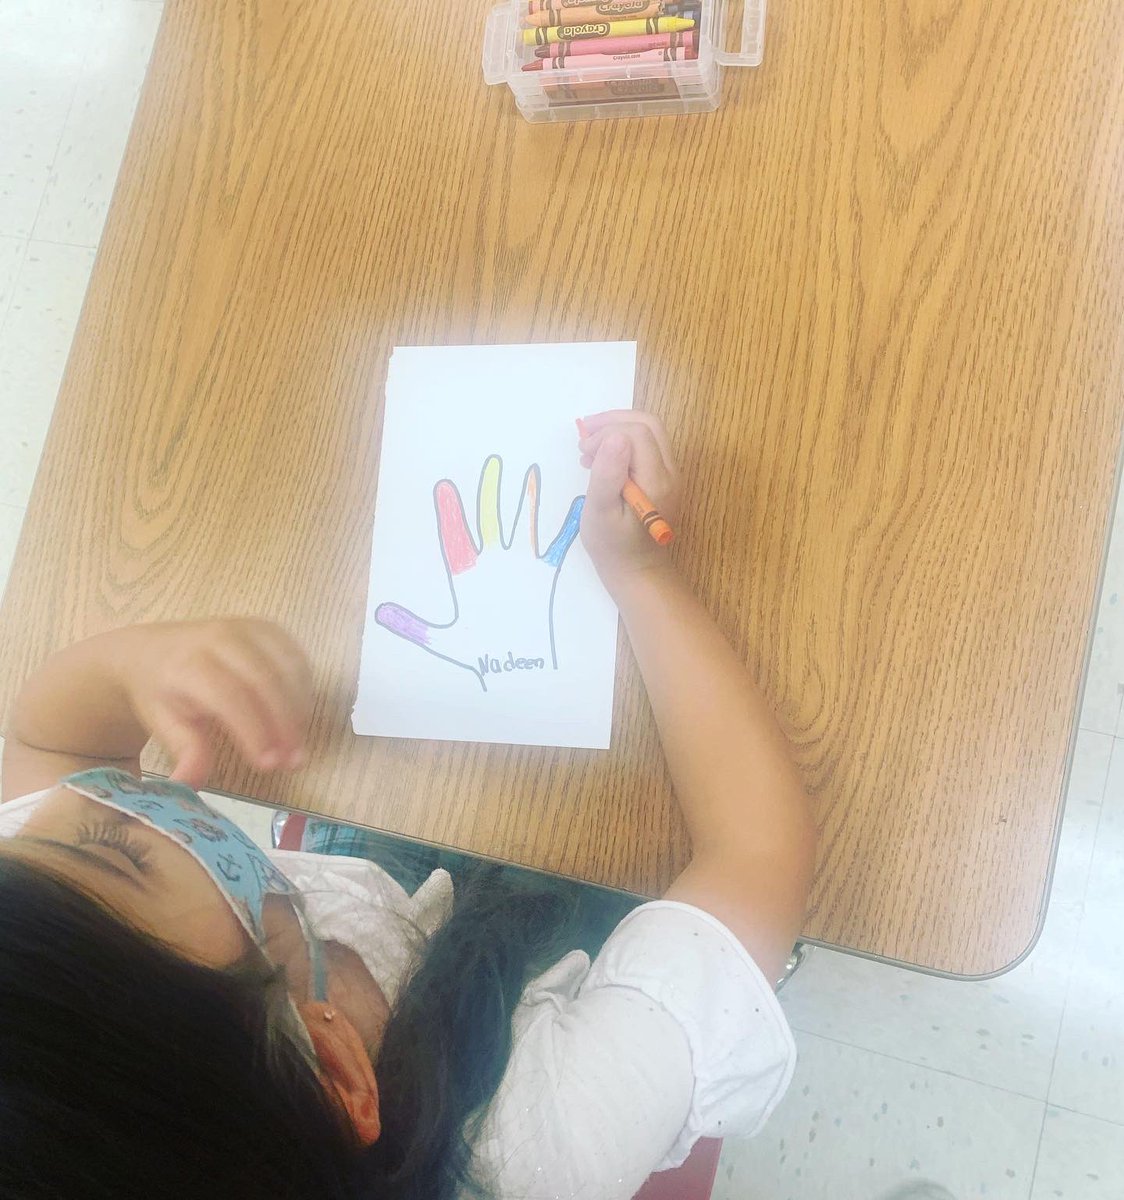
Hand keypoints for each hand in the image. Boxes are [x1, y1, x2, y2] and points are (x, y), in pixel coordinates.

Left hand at [119, 619, 312, 787]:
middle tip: (294, 761)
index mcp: (188, 665)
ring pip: (287, 666)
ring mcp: (247, 629)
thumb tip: (192, 784)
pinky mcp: (267, 628)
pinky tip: (299, 716)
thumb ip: (186, 750)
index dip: (253, 730)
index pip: (229, 696)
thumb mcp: (163, 724)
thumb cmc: (161, 692)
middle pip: (265, 680)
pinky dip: (304, 689)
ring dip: (300, 709)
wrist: (152, 650)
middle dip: (285, 723)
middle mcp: (220, 639)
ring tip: (298, 745)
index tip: (268, 765)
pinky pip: (296, 656)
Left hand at [374, 455, 583, 690]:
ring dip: (527, 501)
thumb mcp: (440, 641)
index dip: (450, 513)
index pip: (456, 537)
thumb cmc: (478, 654)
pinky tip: (576, 506)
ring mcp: (520, 567)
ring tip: (531, 472)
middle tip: (492, 463)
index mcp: (468, 575)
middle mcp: (494, 564)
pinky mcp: (544, 576)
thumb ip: (413, 627)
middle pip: (491, 520)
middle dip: (491, 492)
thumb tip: (380, 615)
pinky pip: (557, 547)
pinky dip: (566, 528)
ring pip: (523, 525)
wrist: (512, 668)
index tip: (442, 488)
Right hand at [577, 410, 680, 589]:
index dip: (607, 433)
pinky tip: (602, 459)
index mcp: (656, 480)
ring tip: (588, 449)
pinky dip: (624, 444)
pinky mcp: (664, 480)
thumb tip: (614, 437)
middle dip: (614, 422)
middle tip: (584, 436)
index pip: (637, 433)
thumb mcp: (600, 512)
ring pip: (649, 433)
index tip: (583, 451)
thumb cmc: (613, 547)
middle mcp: (671, 472)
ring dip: (618, 431)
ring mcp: (671, 476)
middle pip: (648, 425)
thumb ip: (608, 473)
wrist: (638, 572)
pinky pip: (647, 448)